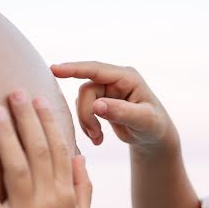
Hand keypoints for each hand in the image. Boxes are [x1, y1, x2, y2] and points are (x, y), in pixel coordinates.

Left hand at [0, 90, 92, 207]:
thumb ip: (82, 187)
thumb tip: (80, 156)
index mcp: (65, 195)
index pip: (57, 149)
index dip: (47, 121)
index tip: (38, 98)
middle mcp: (48, 201)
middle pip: (36, 151)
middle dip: (25, 118)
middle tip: (13, 92)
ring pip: (14, 168)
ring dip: (3, 137)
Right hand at [51, 61, 177, 151]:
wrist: (153, 136)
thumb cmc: (154, 126)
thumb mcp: (143, 120)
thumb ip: (121, 112)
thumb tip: (97, 106)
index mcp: (126, 77)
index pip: (96, 70)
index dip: (74, 69)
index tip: (54, 69)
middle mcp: (114, 80)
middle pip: (86, 90)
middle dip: (87, 114)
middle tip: (95, 135)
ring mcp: (106, 90)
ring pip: (82, 102)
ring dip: (87, 122)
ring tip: (98, 138)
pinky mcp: (100, 101)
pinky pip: (84, 110)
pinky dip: (87, 126)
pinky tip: (98, 138)